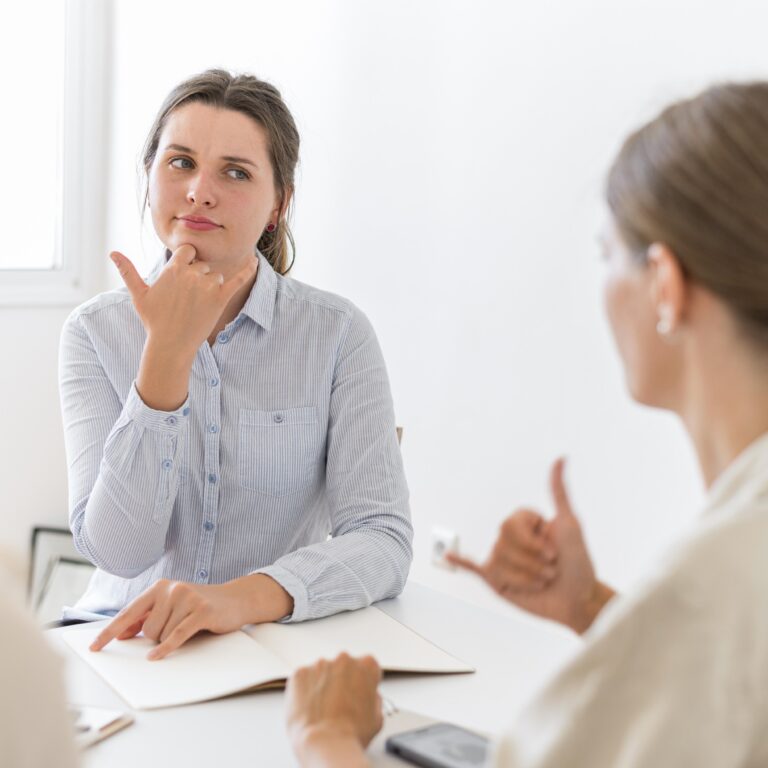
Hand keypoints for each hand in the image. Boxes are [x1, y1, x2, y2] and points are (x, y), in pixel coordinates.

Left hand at [89, 573, 293, 659]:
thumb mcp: (171, 607)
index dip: (109, 631)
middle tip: (176, 630)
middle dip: (156, 638)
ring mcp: (187, 598)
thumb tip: (121, 633)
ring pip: (161, 634)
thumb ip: (147, 617)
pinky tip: (155, 657)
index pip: (128, 612)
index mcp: (159, 587)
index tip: (94, 648)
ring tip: (188, 628)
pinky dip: (166, 648)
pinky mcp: (201, 611)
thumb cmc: (199, 605)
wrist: (235, 599)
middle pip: (147, 629)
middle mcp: (171, 589)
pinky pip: (177, 634)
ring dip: (170, 641)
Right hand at [110, 246, 256, 409]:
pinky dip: (248, 271)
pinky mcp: (220, 298)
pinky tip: (255, 263)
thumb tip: (112, 252)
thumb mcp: (139, 295)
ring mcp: (207, 286)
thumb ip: (128, 271)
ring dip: (211, 286)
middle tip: (187, 299)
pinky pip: (238, 280)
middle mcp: (192, 274)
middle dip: (197, 278)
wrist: (170, 344)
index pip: (187, 251)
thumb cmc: (154, 320)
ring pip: (215, 276)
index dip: (187, 261)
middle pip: (202, 266)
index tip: (183, 274)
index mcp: (173, 269)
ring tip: (198, 305)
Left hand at [286, 653, 381, 767]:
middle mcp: (344, 659)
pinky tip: (309, 709)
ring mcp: (320, 664)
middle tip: (338, 705)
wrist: (325, 743)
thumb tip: (367, 696)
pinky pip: (303, 680)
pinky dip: (304, 691)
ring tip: (322, 711)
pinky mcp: (300, 673)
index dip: (361, 684)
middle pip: (343, 667)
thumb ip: (374, 698)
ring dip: (322, 686)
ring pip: (322, 673)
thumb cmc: (351, 734)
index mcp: (367, 665)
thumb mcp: (377, 717)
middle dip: (341, 682)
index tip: (357, 694)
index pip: (366, 667)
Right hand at [448, 458, 613, 633]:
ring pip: (500, 564)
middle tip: (551, 568)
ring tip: (542, 581)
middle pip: (505, 545)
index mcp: (524, 523)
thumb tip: (561, 458)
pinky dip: (460, 560)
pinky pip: (473, 567)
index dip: (533, 542)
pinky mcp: (497, 579)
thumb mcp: (569, 523)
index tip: (555, 551)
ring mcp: (502, 559)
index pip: (512, 525)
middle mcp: (511, 539)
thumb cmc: (578, 563)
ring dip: (526, 578)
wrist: (579, 600)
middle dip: (532, 562)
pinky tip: (450, 554)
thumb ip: (558, 491)